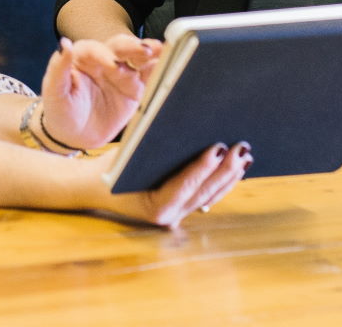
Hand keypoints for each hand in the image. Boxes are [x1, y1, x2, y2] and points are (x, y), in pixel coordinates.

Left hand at [38, 34, 162, 151]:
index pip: (95, 49)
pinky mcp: (135, 88)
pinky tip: (171, 64)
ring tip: (162, 51)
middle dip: (133, 47)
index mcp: (83, 57)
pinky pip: (149, 76)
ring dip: (150, 53)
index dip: (104, 55)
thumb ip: (58, 68)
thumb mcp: (54, 92)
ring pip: (138, 58)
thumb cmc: (61, 111)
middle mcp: (105, 60)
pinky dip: (160, 69)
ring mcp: (122, 73)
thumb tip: (64, 44)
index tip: (112, 65)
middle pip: (120, 47)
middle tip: (145, 50)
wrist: (75, 136)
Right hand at [91, 141, 251, 228]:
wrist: (96, 188)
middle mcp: (168, 217)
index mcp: (153, 207)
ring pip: (210, 196)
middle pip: (203, 192)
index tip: (219, 148)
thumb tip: (183, 125)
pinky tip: (237, 167)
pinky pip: (207, 196)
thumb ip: (153, 146)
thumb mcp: (127, 156)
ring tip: (245, 155)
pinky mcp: (182, 208)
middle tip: (241, 148)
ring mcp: (177, 215)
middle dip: (225, 170)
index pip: (183, 186)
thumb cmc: (110, 168)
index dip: (203, 168)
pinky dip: (223, 181)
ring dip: (230, 176)